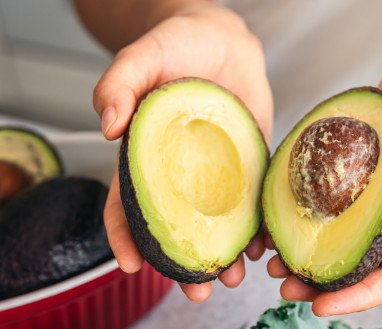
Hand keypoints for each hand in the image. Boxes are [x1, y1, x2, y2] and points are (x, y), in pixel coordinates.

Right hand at [95, 3, 272, 301]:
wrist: (225, 41)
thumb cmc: (178, 45)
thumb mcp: (143, 55)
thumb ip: (119, 83)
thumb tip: (108, 125)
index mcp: (147, 155)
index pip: (127, 203)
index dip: (125, 236)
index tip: (132, 266)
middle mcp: (182, 171)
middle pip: (177, 227)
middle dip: (185, 263)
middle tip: (198, 290)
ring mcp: (218, 170)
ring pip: (217, 222)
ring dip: (225, 253)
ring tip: (234, 276)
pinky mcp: (250, 162)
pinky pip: (253, 200)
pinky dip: (257, 224)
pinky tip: (265, 243)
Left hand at [267, 19, 381, 314]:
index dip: (360, 296)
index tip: (320, 307)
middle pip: (364, 263)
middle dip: (326, 281)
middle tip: (285, 284)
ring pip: (344, 235)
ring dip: (311, 251)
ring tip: (275, 259)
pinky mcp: (363, 168)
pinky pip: (333, 198)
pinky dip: (308, 211)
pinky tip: (283, 213)